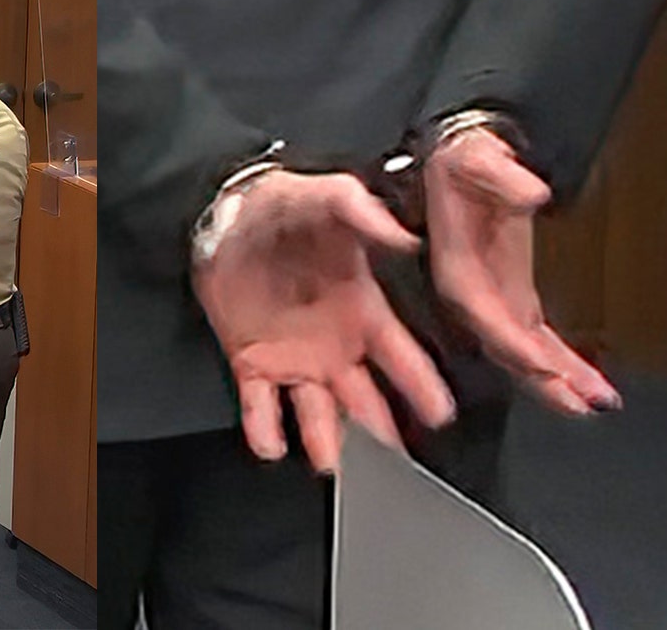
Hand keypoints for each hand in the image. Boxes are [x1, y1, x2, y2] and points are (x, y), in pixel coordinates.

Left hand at [192, 170, 455, 471]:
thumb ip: (361, 213)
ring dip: (325, 440)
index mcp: (361, 311)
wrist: (226, 216)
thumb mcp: (325, 199)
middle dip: (380, 433)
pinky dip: (265, 429)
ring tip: (331, 465)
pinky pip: (261, 406)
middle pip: (365, 400)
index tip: (440, 413)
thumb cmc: (283, 206)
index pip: (400, 358)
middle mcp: (334, 345)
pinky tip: (272, 446)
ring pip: (317, 412)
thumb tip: (403, 236)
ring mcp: (293, 358)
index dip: (421, 386)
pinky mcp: (251, 363)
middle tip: (395, 468)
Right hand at [423, 128, 620, 414]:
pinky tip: (585, 380)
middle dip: (542, 378)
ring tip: (594, 401)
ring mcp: (493, 295)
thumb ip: (500, 174)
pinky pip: (534, 336)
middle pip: (505, 346)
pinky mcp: (510, 291)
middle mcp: (471, 290)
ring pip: (523, 349)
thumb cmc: (457, 160)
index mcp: (456, 265)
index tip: (543, 363)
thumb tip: (532, 193)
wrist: (454, 158)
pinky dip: (559, 360)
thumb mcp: (473, 157)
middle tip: (580, 403)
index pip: (483, 312)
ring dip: (557, 378)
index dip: (511, 340)